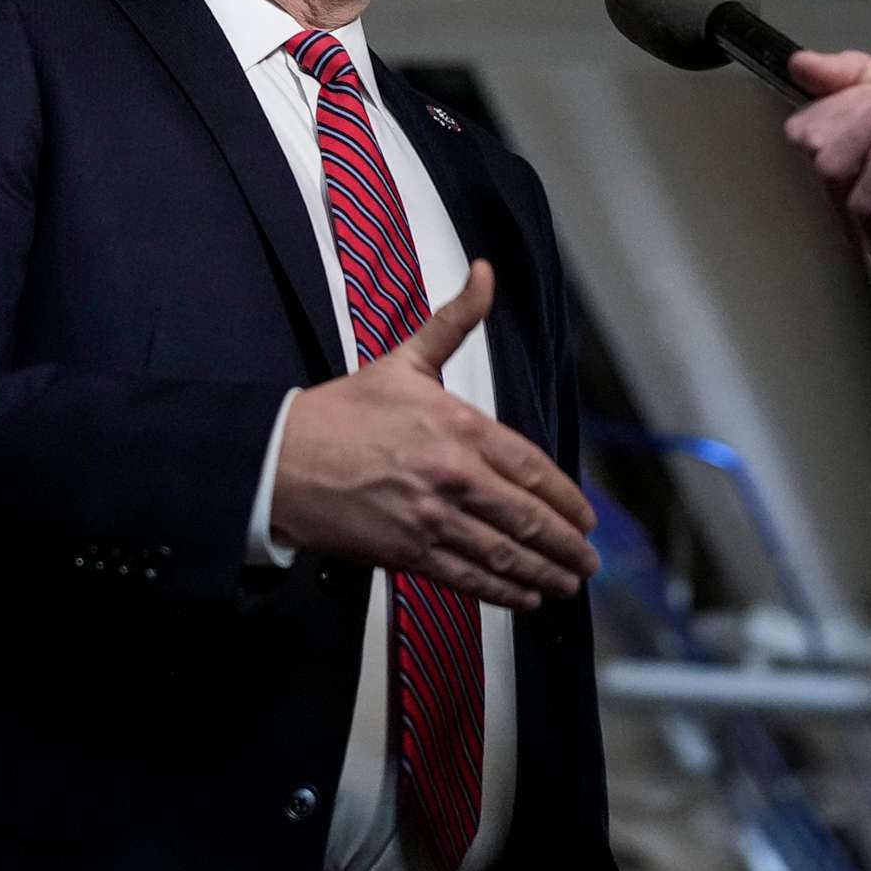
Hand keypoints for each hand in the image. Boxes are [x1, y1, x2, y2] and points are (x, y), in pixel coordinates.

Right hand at [271, 261, 600, 610]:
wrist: (282, 458)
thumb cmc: (342, 411)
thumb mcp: (406, 359)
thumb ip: (455, 320)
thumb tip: (485, 272)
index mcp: (460, 426)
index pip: (531, 468)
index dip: (565, 498)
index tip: (587, 516)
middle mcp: (454, 475)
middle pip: (526, 517)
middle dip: (565, 544)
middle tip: (589, 561)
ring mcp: (432, 517)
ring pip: (503, 553)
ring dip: (543, 572)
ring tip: (567, 583)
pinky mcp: (407, 552)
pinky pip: (467, 577)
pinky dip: (501, 592)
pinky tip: (525, 598)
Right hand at [782, 50, 870, 295]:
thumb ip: (861, 74)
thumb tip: (802, 63)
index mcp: (857, 146)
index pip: (805, 124)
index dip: (839, 101)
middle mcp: (855, 184)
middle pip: (815, 144)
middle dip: (865, 112)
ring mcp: (867, 221)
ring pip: (833, 170)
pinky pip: (862, 202)